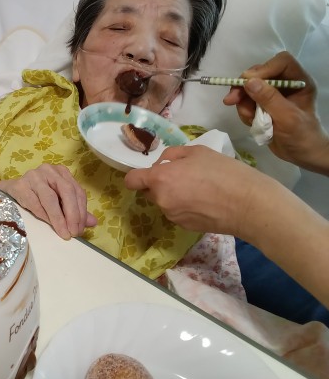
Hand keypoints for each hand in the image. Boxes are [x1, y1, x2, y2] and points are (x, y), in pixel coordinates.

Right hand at [0, 164, 96, 239]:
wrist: (10, 191)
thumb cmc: (37, 195)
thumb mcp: (58, 200)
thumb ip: (75, 211)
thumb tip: (93, 223)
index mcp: (61, 173)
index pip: (77, 191)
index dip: (82, 211)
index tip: (81, 229)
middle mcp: (49, 171)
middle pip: (66, 192)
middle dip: (73, 214)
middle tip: (74, 232)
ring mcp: (34, 176)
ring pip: (50, 198)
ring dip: (59, 218)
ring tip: (64, 233)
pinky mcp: (20, 185)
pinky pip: (35, 203)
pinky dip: (44, 216)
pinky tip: (49, 225)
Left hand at [124, 145, 264, 237]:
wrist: (247, 204)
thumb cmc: (222, 172)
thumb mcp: (196, 151)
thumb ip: (171, 155)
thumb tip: (162, 164)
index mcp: (160, 179)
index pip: (131, 180)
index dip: (137, 175)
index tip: (150, 172)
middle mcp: (161, 200)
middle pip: (149, 191)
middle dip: (159, 184)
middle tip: (183, 176)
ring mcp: (172, 216)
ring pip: (164, 202)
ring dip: (172, 195)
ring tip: (198, 188)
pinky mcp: (184, 227)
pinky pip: (176, 213)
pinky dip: (184, 207)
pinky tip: (204, 202)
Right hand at [223, 51, 328, 173]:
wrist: (303, 156)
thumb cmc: (302, 136)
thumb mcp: (287, 118)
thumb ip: (269, 99)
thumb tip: (249, 81)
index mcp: (299, 82)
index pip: (281, 62)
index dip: (264, 68)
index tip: (248, 82)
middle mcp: (285, 84)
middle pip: (260, 73)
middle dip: (244, 86)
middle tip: (231, 100)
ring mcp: (273, 95)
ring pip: (249, 88)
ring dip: (243, 102)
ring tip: (248, 118)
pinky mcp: (263, 106)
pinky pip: (247, 102)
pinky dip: (244, 111)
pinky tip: (251, 122)